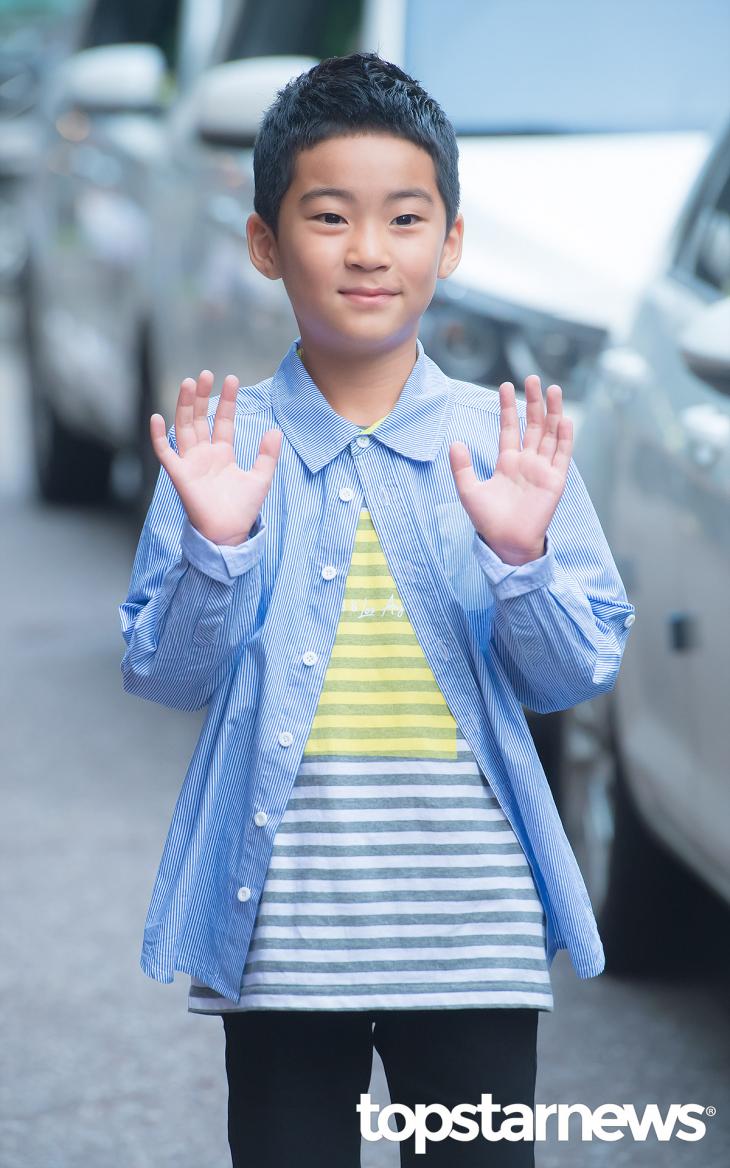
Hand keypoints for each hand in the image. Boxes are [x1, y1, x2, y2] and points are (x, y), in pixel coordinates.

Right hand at [150, 370, 281, 545]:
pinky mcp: (179, 475)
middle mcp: (204, 454)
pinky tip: (157, 418)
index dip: (227, 401)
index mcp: (222, 453)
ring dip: (184, 406)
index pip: (222, 420)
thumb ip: (267, 455)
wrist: (230, 533)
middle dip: (201, 396)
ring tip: (188, 383)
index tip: (232, 379)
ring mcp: (190, 463)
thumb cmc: (243, 509)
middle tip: (205, 374)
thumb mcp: (261, 478)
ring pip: (183, 428)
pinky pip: (165, 453)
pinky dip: (159, 436)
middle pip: (199, 418)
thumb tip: (276, 430)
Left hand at [448, 375, 572, 564]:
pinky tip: (564, 419)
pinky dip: (564, 437)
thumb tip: (455, 442)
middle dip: (533, 402)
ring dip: (552, 413)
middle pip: (533, 426)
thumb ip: (462, 467)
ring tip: (553, 389)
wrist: (506, 543)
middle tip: (533, 379)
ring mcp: (542, 470)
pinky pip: (562, 455)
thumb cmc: (487, 521)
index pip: (509, 428)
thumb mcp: (469, 491)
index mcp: (507, 462)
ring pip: (550, 435)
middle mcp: (527, 463)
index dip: (508, 408)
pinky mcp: (555, 481)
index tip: (505, 386)